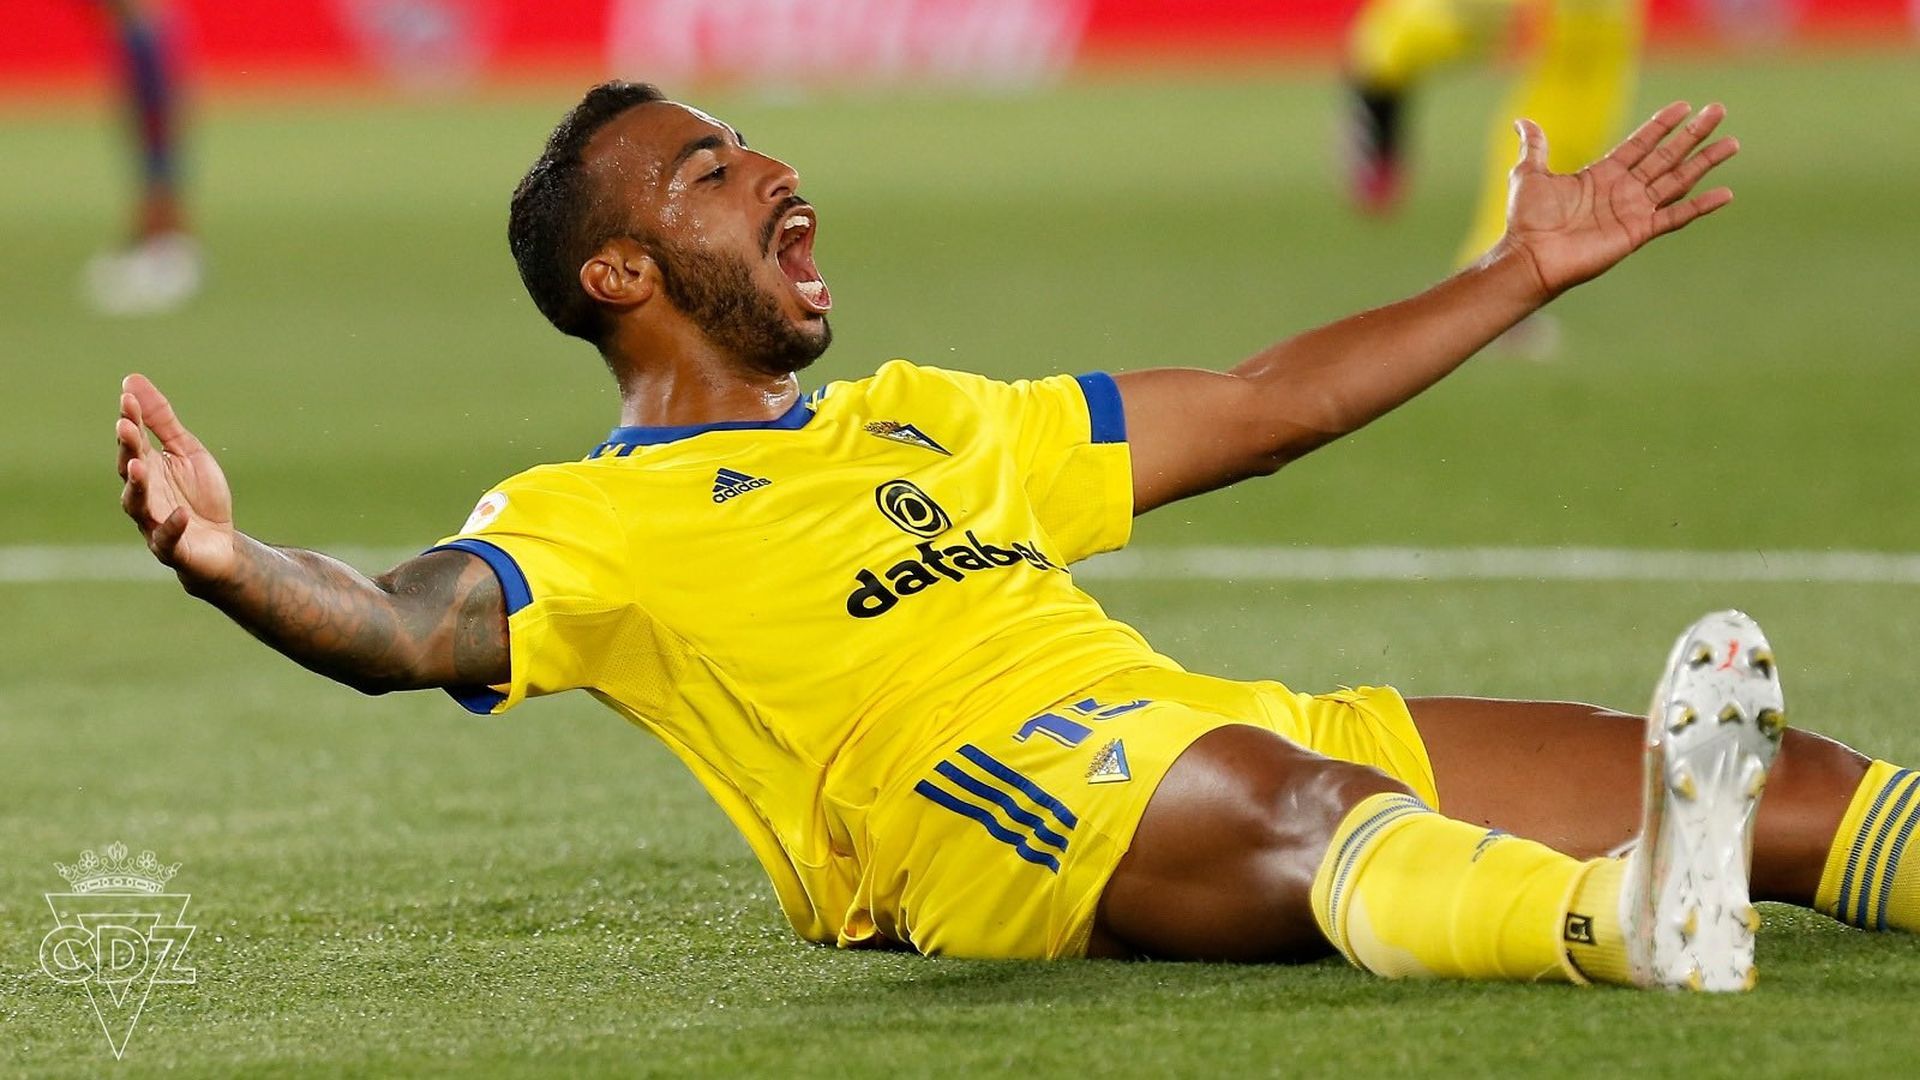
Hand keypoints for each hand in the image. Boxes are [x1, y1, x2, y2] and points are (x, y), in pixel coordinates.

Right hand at [117, 374, 239, 584]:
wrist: (220, 544)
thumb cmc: (199, 495)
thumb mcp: (186, 451)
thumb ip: (162, 420)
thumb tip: (131, 380)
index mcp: (147, 468)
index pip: (134, 441)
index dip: (131, 420)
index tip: (128, 398)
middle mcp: (143, 493)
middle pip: (130, 469)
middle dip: (127, 448)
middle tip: (126, 426)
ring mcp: (153, 522)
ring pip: (136, 504)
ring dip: (136, 485)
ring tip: (138, 465)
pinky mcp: (171, 548)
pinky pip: (167, 539)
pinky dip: (171, 527)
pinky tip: (180, 514)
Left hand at [1501, 101, 1738, 299]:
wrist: (1530, 256)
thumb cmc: (1527, 221)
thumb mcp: (1529, 174)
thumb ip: (1535, 147)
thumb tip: (1522, 122)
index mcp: (1602, 174)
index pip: (1640, 144)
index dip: (1661, 125)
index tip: (1684, 106)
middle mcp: (1623, 190)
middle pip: (1666, 156)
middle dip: (1693, 134)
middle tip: (1718, 109)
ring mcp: (1634, 211)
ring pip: (1678, 180)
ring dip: (1705, 161)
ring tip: (1732, 142)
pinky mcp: (1638, 232)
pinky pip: (1676, 216)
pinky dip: (1701, 206)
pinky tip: (1725, 193)